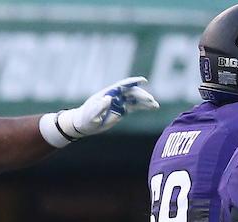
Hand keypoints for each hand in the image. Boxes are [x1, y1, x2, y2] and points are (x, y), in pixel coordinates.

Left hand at [41, 77, 158, 146]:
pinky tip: (153, 107)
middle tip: (149, 100)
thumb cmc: (85, 118)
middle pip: (132, 92)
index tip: (143, 80)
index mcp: (108, 93)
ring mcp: (119, 102)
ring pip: (136, 99)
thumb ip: (100, 106)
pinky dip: (144, 106)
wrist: (82, 125)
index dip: (133, 81)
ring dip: (146, 101)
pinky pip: (135, 107)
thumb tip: (109, 98)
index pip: (122, 85)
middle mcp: (115, 96)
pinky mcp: (122, 110)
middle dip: (141, 95)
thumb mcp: (91, 114)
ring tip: (155, 105)